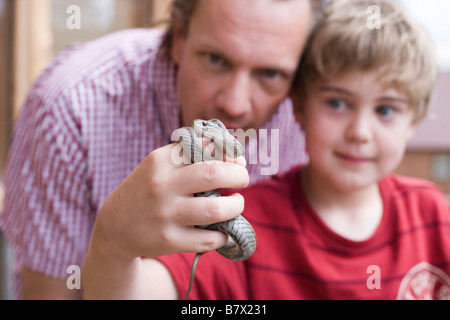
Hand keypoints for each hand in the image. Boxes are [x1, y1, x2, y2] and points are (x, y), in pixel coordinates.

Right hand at [89, 143, 248, 260]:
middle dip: (239, 175)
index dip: (229, 153)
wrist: (114, 227)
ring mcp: (165, 215)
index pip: (205, 147)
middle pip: (214, 174)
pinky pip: (209, 238)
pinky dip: (224, 234)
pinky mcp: (169, 240)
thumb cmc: (147, 189)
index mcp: (160, 160)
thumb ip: (192, 154)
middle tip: (242, 179)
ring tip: (236, 204)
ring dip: (236, 206)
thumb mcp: (160, 165)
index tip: (236, 161)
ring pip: (216, 210)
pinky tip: (222, 229)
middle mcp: (162, 185)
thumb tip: (236, 156)